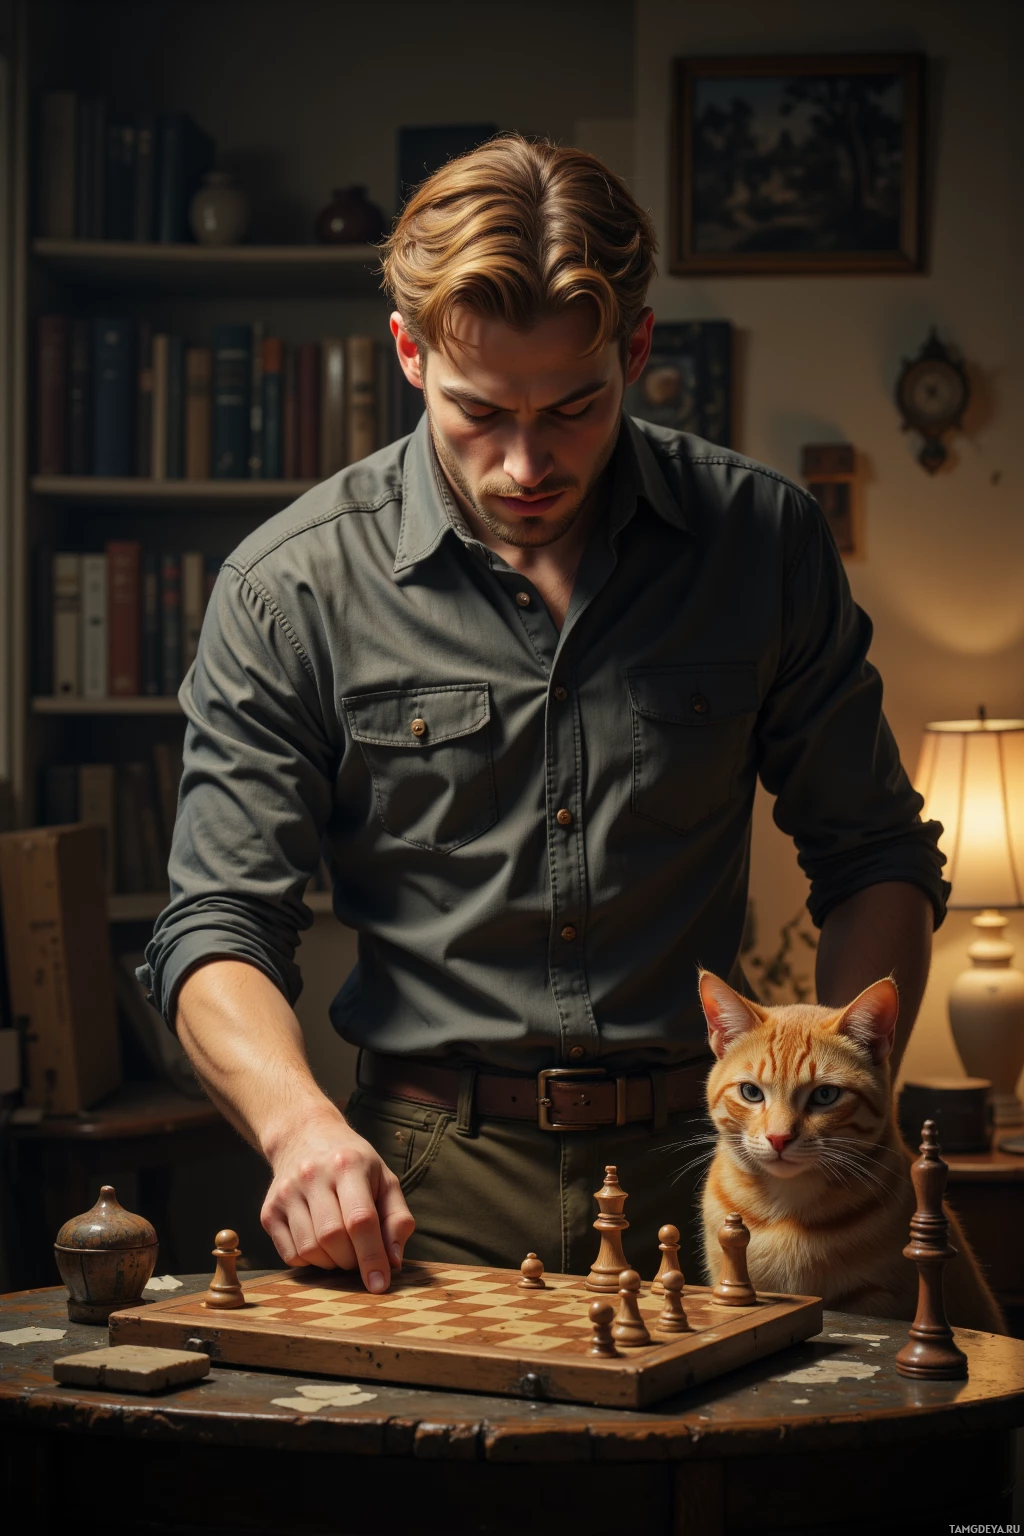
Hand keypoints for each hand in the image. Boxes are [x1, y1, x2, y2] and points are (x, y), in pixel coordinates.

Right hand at [260, 1108, 414, 1292]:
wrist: (304, 1136)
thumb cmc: (353, 1164)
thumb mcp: (384, 1179)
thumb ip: (397, 1219)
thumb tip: (393, 1262)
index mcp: (347, 1164)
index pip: (359, 1220)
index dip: (371, 1256)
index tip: (380, 1284)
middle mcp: (312, 1176)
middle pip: (333, 1238)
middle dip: (352, 1259)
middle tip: (360, 1255)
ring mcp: (286, 1193)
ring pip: (309, 1250)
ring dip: (331, 1262)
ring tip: (341, 1247)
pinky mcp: (268, 1211)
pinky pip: (290, 1255)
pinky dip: (310, 1261)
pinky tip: (320, 1243)